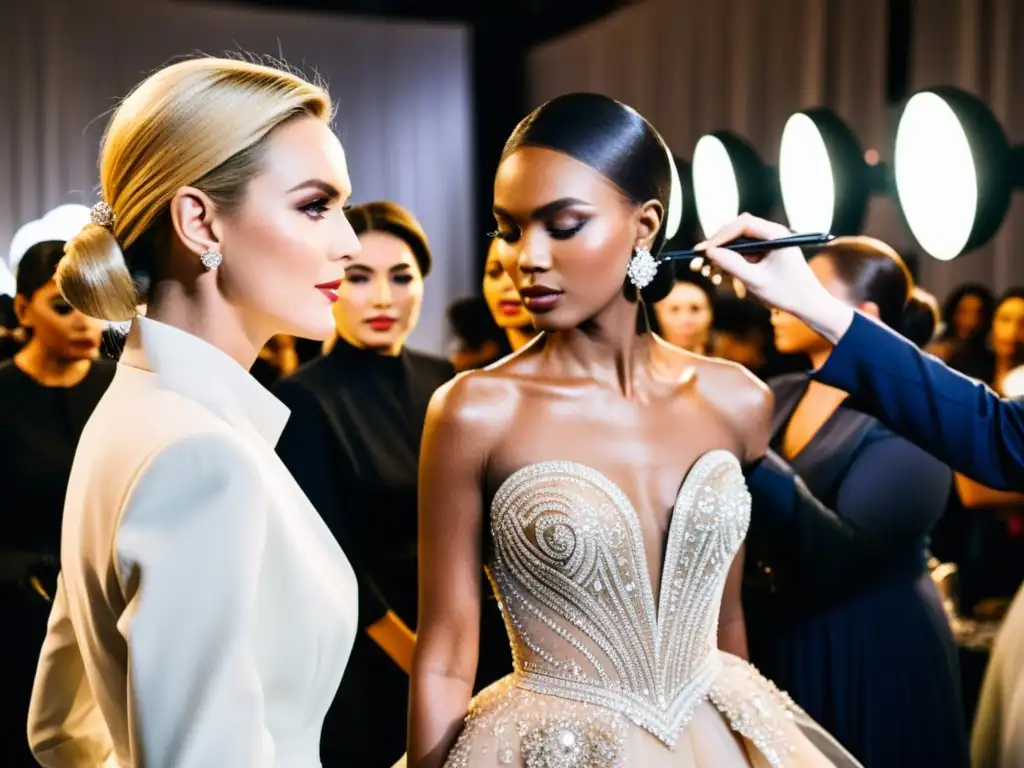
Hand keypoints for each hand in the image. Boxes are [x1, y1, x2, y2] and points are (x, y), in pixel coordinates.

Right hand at [699, 214, 855, 342]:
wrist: (809, 305)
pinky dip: (731, 263)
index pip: (743, 224)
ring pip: (739, 243)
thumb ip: (732, 265)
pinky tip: (719, 275)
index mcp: (776, 234)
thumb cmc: (787, 293)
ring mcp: (769, 244)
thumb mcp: (756, 281)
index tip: (706, 250)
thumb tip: (710, 252)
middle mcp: (773, 234)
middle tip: (701, 259)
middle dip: (718, 245)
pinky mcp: (767, 254)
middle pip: (738, 231)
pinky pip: (744, 253)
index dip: (721, 235)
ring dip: (723, 255)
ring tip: (708, 271)